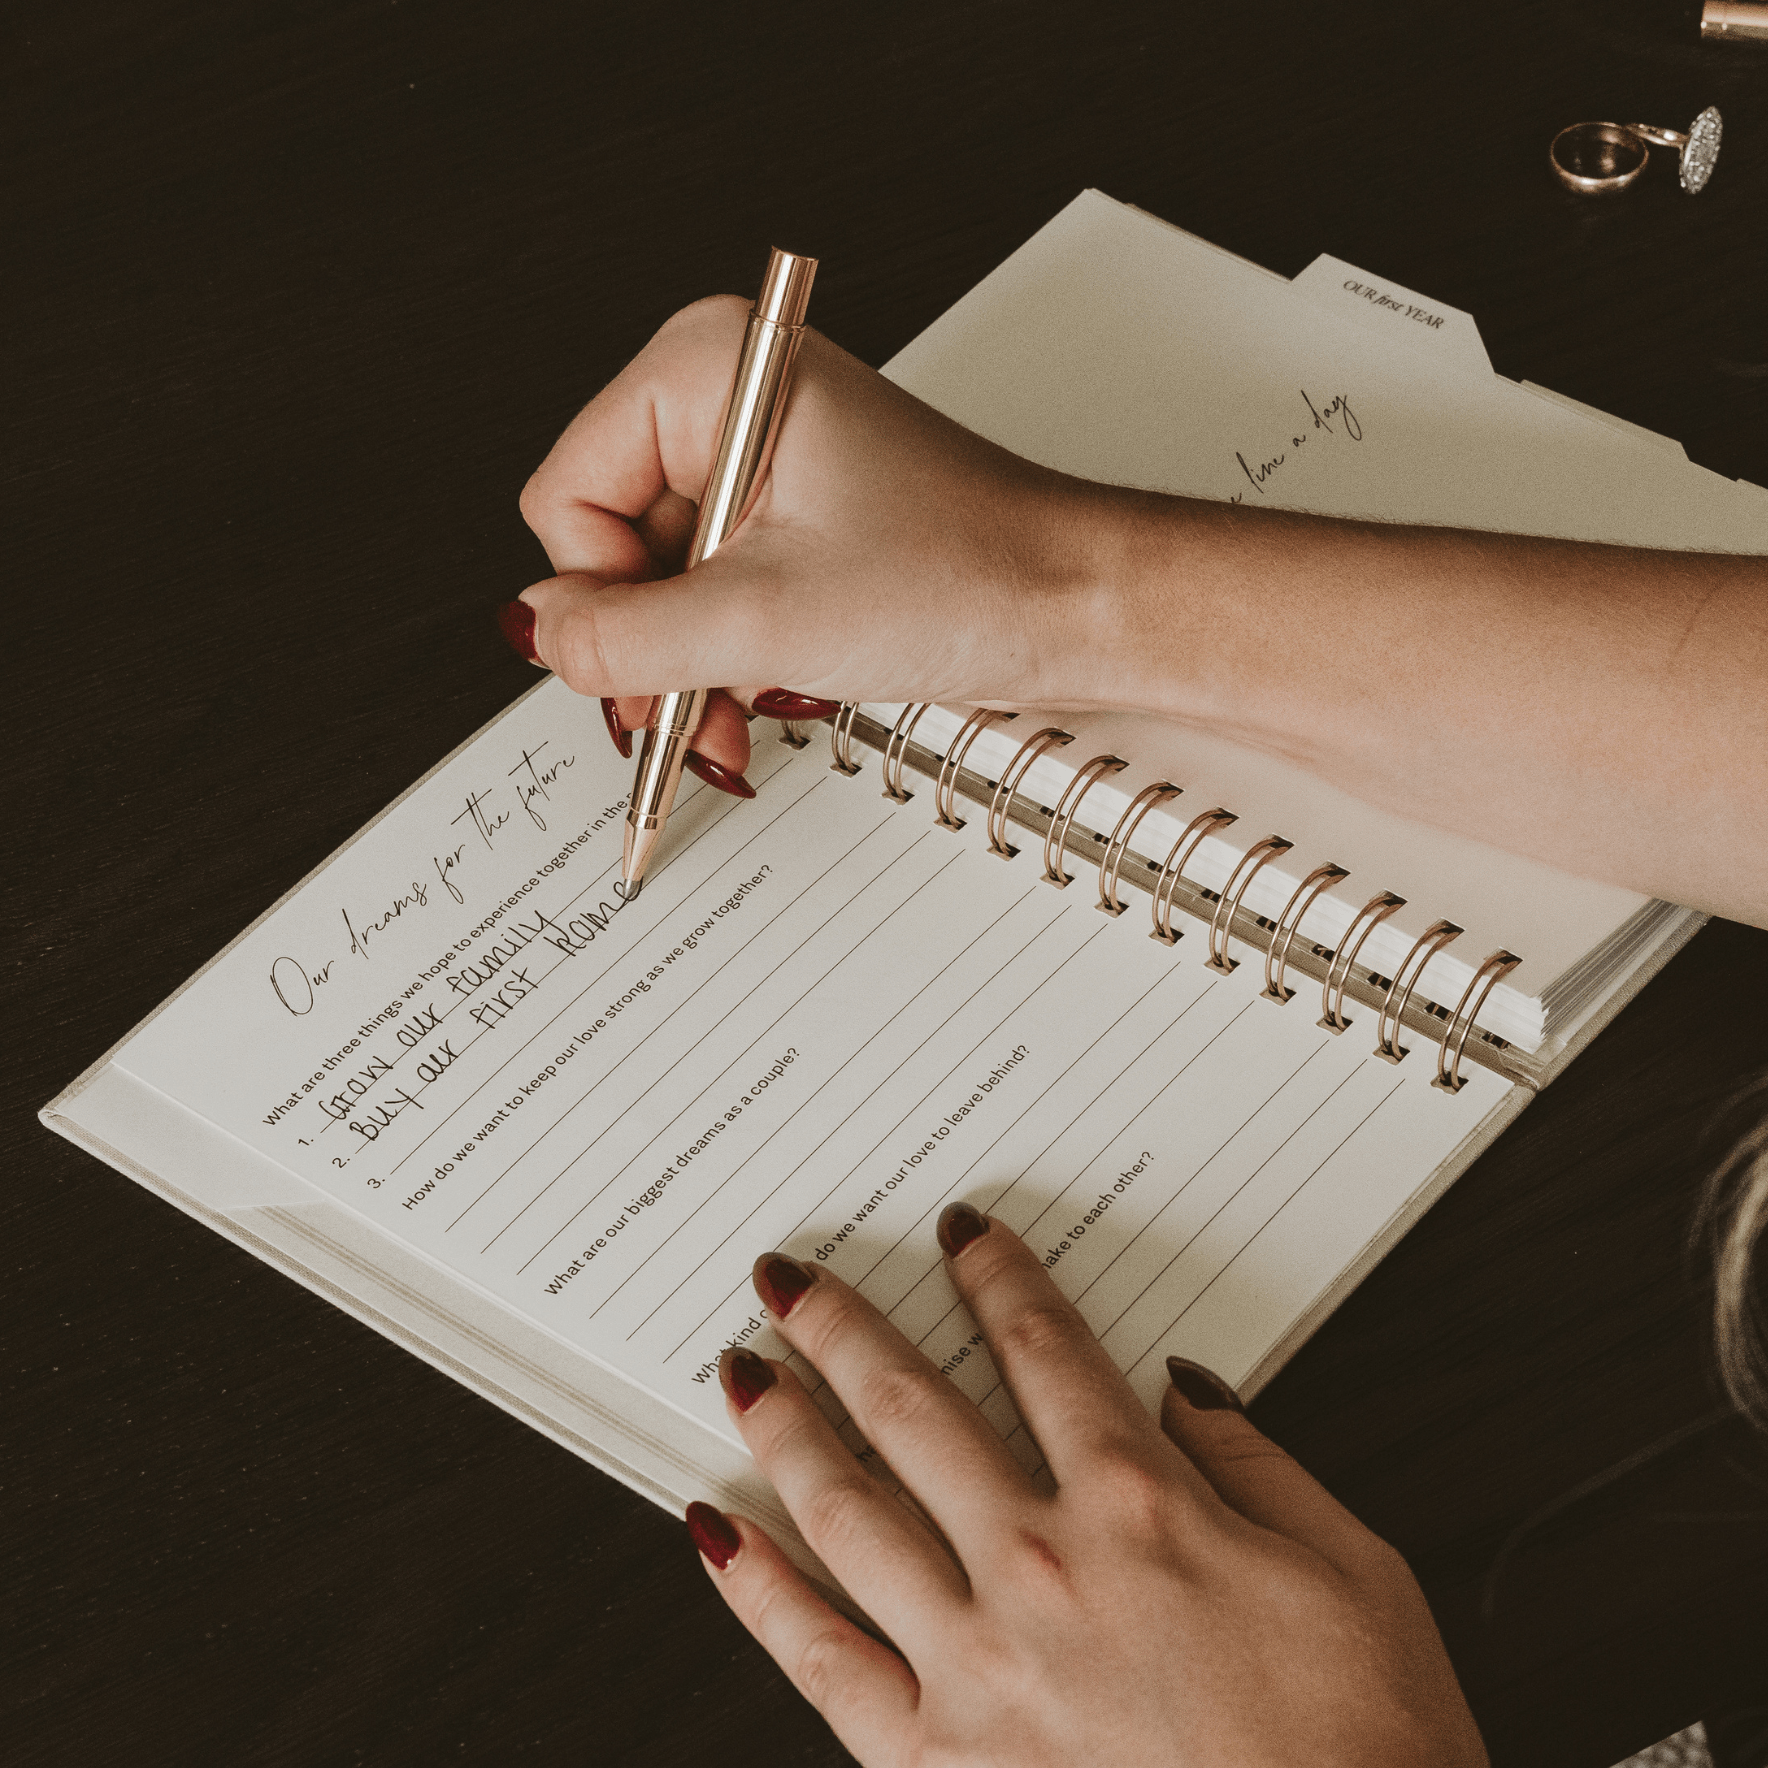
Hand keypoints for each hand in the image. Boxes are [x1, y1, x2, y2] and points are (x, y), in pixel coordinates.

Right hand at [514, 296, 1153, 782]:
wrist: (1075, 608)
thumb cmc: (968, 574)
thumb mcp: (767, 619)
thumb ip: (627, 635)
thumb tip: (542, 636)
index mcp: (709, 367)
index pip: (568, 494)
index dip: (600, 596)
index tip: (644, 662)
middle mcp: (727, 396)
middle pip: (609, 540)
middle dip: (646, 643)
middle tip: (681, 713)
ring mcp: (760, 457)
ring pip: (658, 579)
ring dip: (683, 666)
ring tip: (726, 720)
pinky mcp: (791, 511)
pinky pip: (711, 588)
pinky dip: (720, 656)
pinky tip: (750, 701)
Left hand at [687, 1204, 1487, 1767]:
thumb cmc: (1365, 1751)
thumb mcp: (1352, 1571)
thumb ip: (1257, 1465)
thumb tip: (1185, 1393)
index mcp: (1141, 1504)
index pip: (1044, 1348)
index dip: (996, 1275)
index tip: (963, 1237)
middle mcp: (1041, 1563)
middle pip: (914, 1406)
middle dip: (844, 1326)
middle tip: (794, 1281)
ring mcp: (977, 1660)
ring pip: (847, 1505)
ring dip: (788, 1424)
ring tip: (746, 1371)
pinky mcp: (935, 1757)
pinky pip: (820, 1655)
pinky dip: (758, 1587)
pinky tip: (719, 1529)